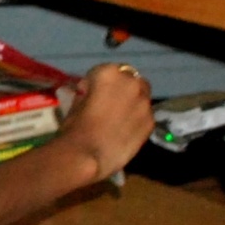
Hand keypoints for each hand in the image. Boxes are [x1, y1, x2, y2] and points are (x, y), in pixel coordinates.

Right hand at [56, 63, 153, 183]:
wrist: (85, 155)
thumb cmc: (74, 126)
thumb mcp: (75, 102)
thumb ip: (89, 92)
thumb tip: (92, 93)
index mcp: (109, 73)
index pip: (106, 70)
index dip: (97, 82)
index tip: (90, 94)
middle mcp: (132, 83)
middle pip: (131, 79)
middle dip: (121, 88)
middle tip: (108, 103)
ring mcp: (145, 103)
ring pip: (141, 96)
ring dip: (131, 102)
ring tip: (118, 119)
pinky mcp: (151, 122)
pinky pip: (145, 114)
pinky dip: (137, 118)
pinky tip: (125, 131)